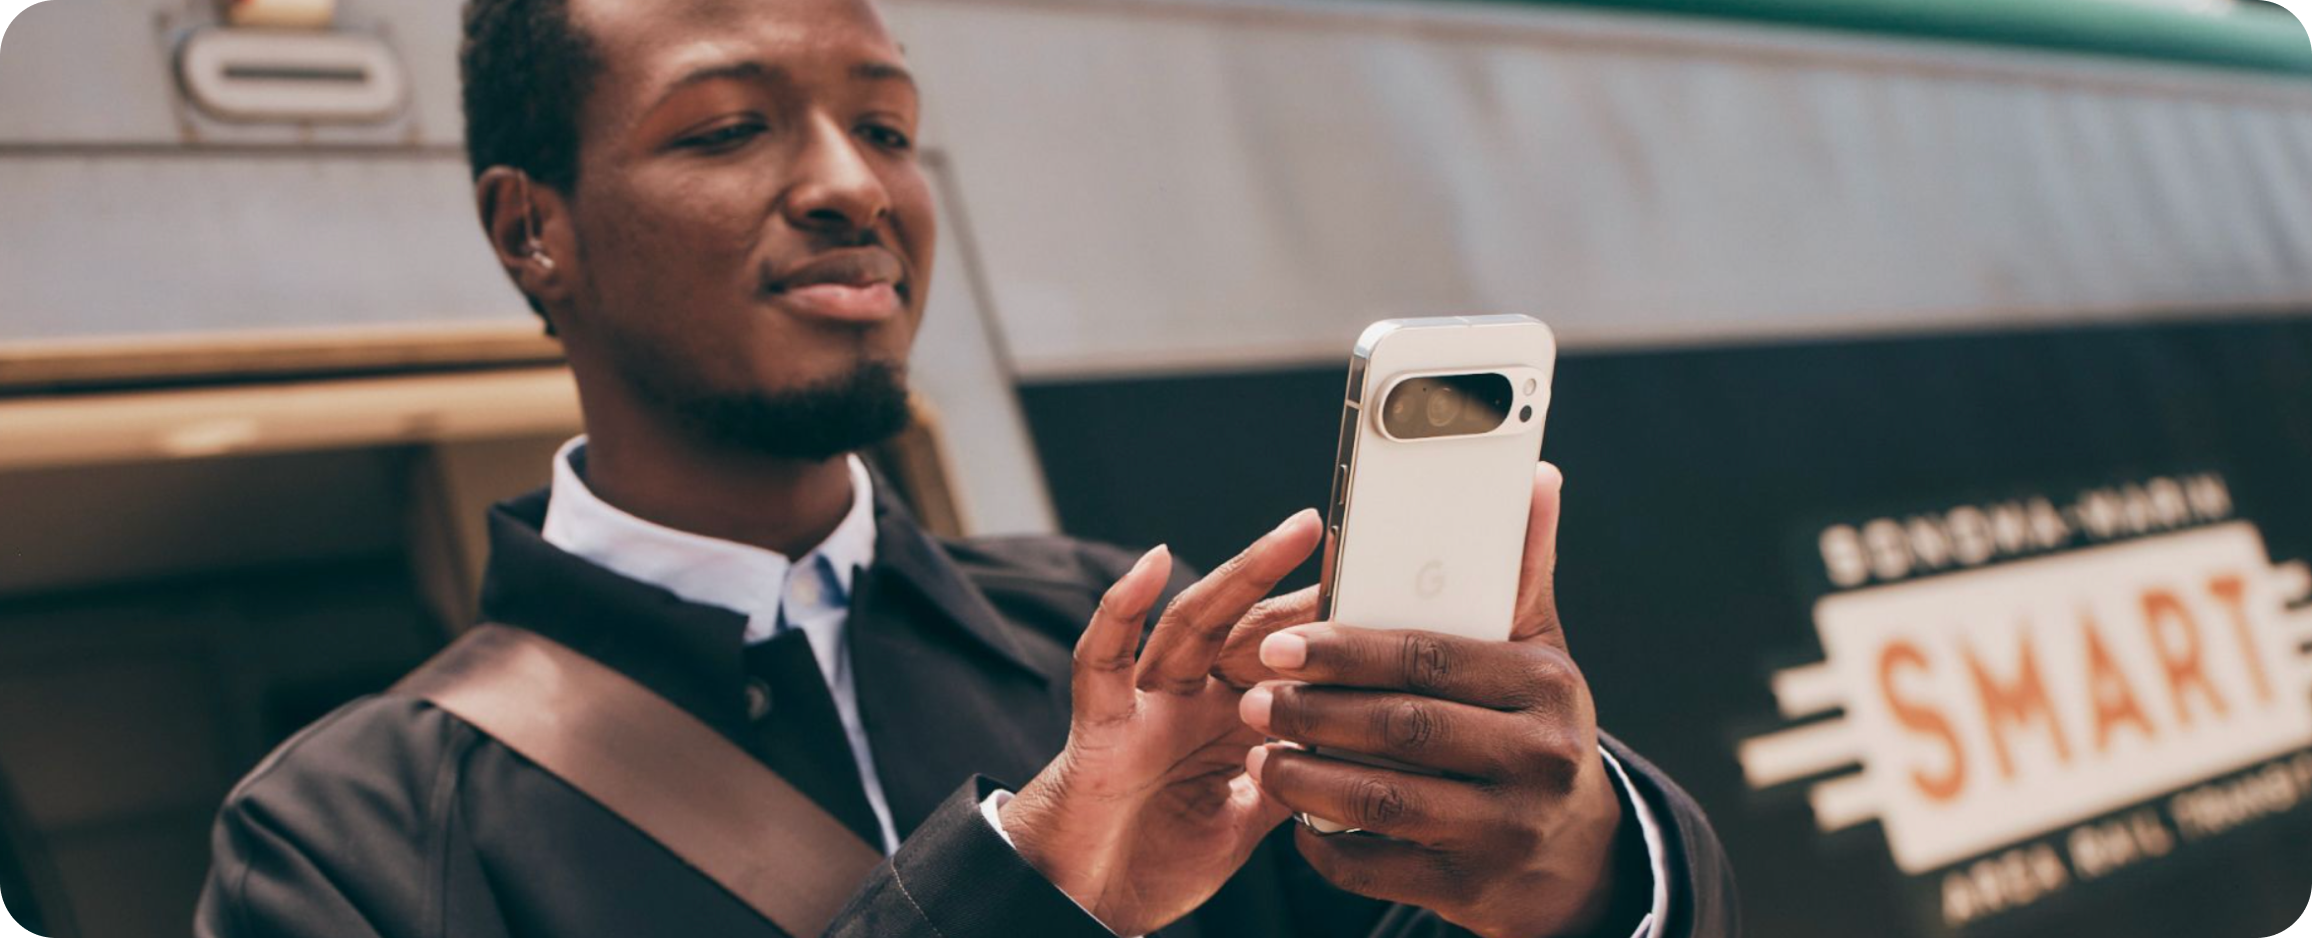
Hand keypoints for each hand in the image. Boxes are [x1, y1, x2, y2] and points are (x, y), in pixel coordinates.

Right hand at [1001, 509, 1322, 935]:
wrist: (1084, 906)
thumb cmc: (1152, 860)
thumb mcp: (1245, 820)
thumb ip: (1286, 779)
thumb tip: (1351, 753)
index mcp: (1225, 721)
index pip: (1282, 659)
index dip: (1326, 625)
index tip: (1380, 589)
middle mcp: (1187, 699)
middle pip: (1247, 626)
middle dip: (1298, 584)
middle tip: (1353, 544)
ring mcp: (1145, 704)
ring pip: (1193, 623)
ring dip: (1242, 574)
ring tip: (1291, 534)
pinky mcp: (1100, 723)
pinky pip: (1103, 659)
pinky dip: (1120, 609)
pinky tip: (1150, 566)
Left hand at [1237, 464, 1630, 937]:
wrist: (1578, 862)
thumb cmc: (1537, 734)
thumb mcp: (1541, 654)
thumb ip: (1521, 571)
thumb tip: (1534, 475)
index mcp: (1546, 686)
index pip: (1430, 658)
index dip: (1345, 651)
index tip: (1279, 643)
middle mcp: (1537, 759)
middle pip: (1400, 729)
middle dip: (1314, 712)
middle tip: (1253, 699)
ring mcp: (1506, 831)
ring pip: (1382, 799)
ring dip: (1307, 777)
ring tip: (1259, 755)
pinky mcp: (1471, 890)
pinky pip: (1377, 866)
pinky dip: (1326, 844)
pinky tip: (1294, 818)